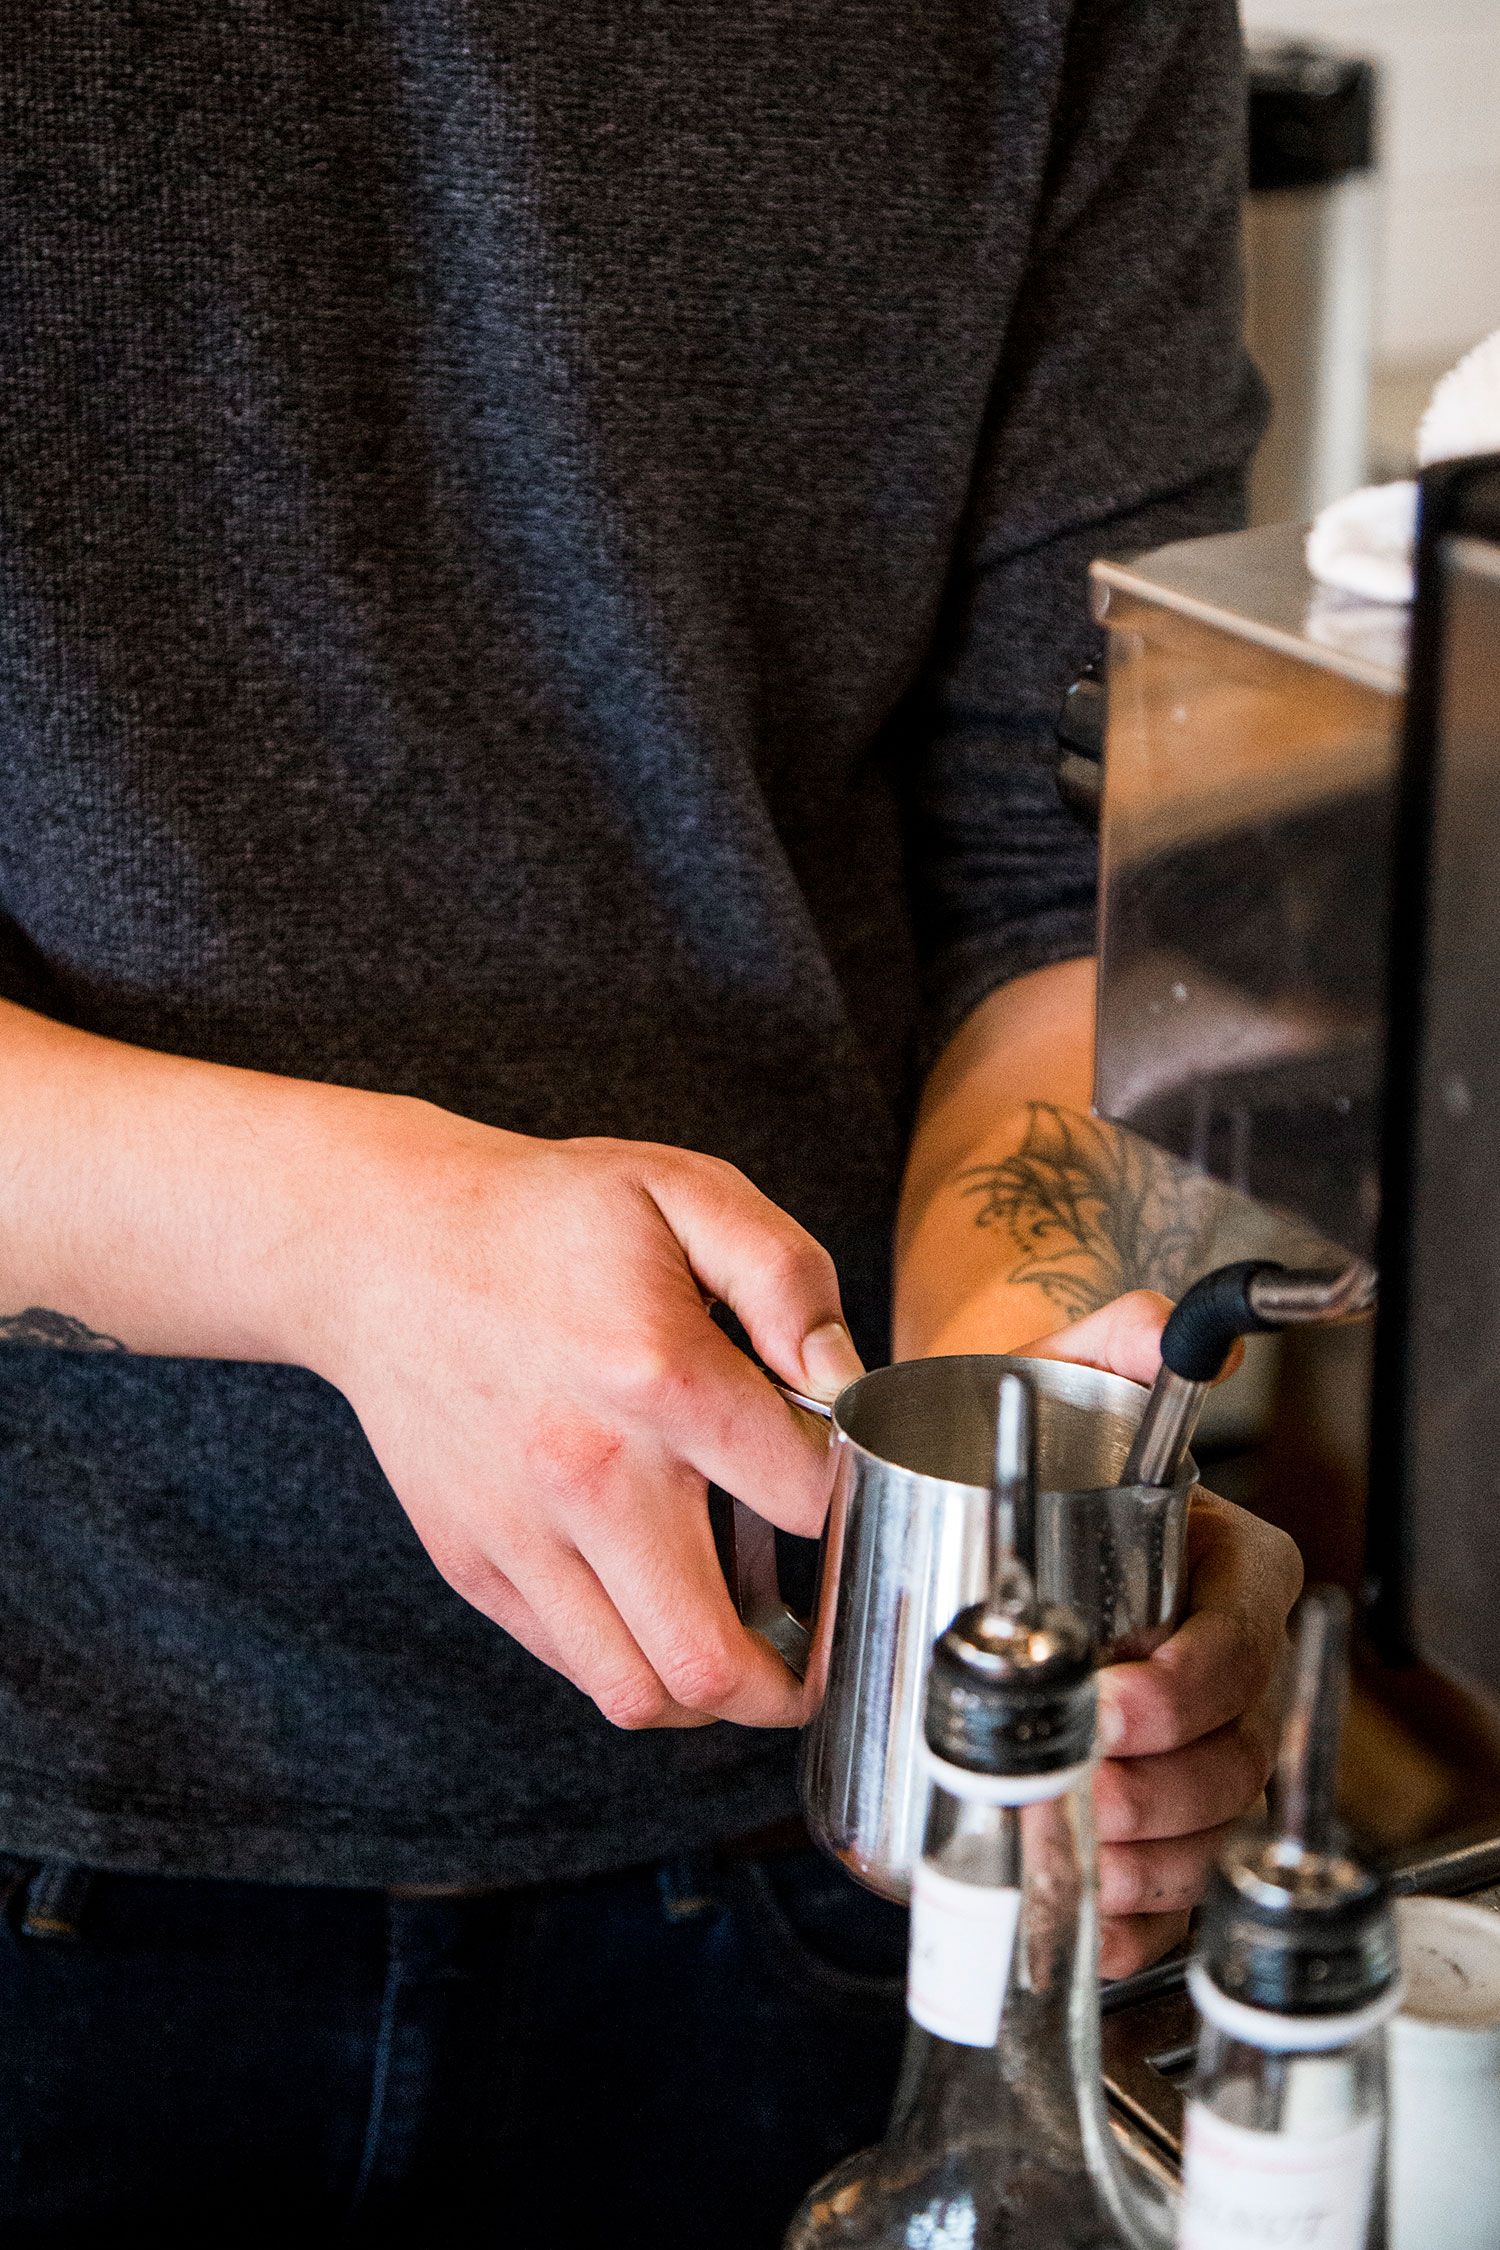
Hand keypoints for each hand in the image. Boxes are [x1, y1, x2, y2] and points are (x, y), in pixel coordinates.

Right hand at [306, 1108, 862, 1731]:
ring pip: (636, 1693)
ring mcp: (520, 1533)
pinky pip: (569, 1662)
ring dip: (707, 1696)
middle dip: (793, 1683)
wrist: (383, 1245)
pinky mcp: (471, 1561)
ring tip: (742, 1655)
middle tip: (821, 1658)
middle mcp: (589, 1476)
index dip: (849, 1502)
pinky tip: (655, 1608)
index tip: (846, 1493)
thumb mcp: (686, 1193)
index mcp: (660, 1379)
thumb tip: (845, 1380)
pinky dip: (628, 1662)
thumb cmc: (543, 1218)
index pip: (806, 1503)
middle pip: (713, 1662)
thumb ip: (789, 1280)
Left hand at [1024, 1291, 1302, 1978]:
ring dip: (1142, 1859)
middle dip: (1153, 1790)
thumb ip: (1113, 1340)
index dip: (1187, 1686)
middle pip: (1230, 1755)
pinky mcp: (1146, 1809)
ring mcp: (1191, 1742)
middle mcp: (1224, 1661)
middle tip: (1064, 1784)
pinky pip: (1169, 1889)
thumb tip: (1158, 1328)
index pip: (1240, 1641)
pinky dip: (1132, 1919)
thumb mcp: (1063, 1372)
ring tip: (1062, 1847)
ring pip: (1207, 1831)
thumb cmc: (1032, 1437)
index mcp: (1227, 1568)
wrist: (968, 1473)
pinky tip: (1083, 1919)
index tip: (1111, 1701)